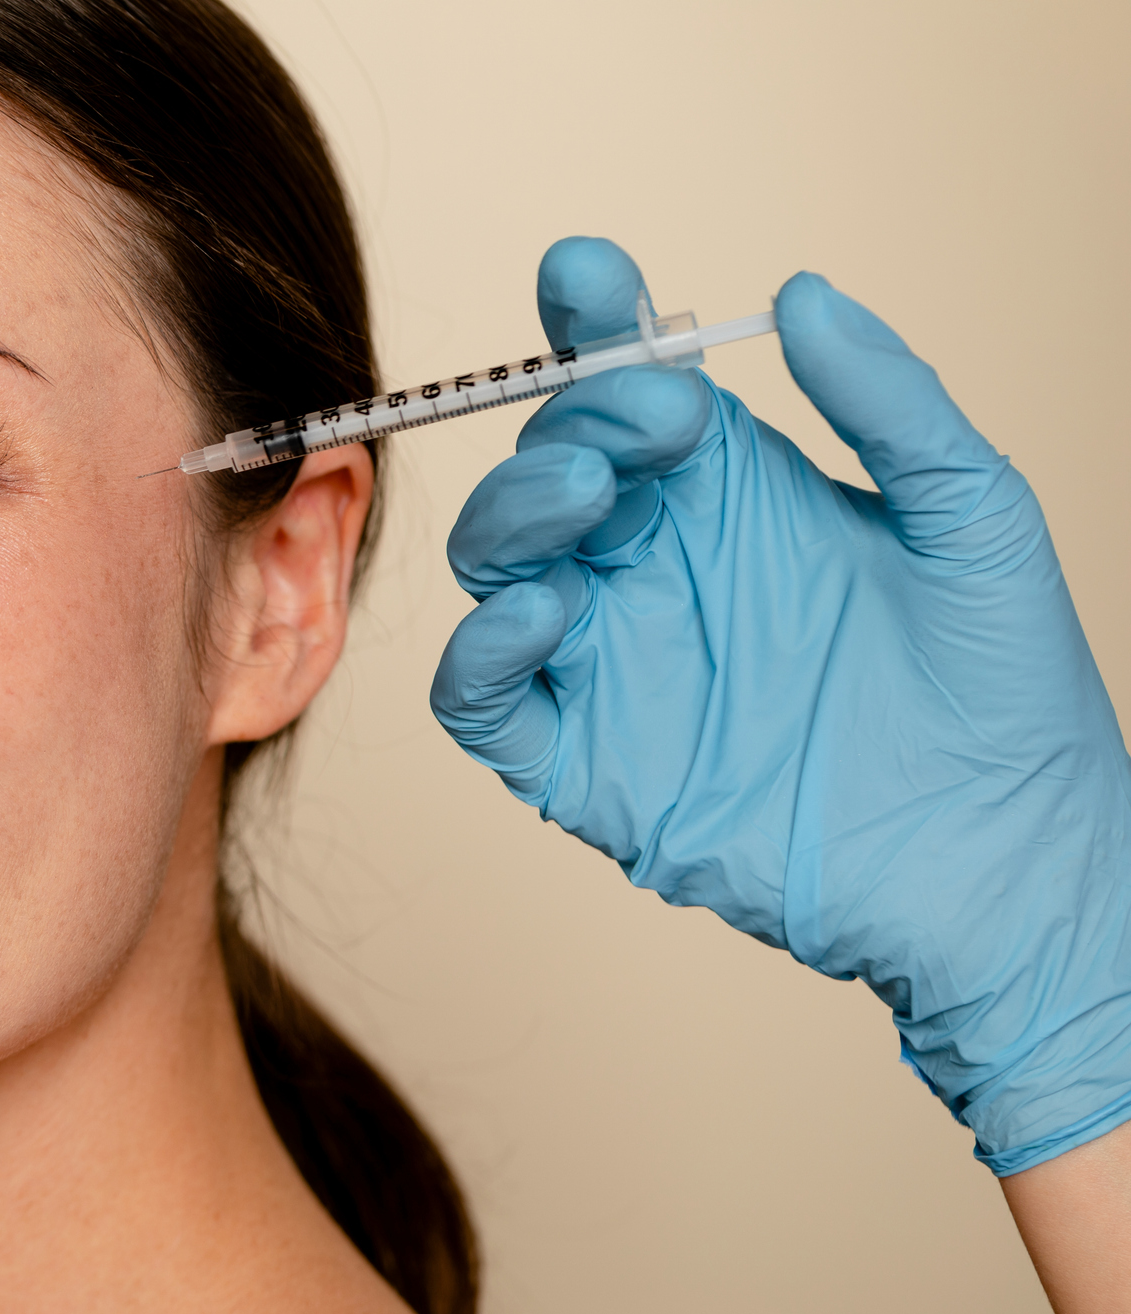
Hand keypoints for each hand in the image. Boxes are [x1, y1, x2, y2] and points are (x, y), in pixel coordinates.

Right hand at [431, 236, 1130, 1173]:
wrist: (1007, 866)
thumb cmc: (1003, 694)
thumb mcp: (971, 514)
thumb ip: (890, 400)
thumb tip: (798, 294)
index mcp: (728, 497)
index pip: (625, 389)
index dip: (590, 324)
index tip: (586, 273)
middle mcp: (653, 567)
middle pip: (547, 464)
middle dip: (574, 421)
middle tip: (657, 425)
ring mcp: (609, 661)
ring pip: (495, 561)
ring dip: (513, 510)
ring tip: (586, 495)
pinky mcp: (581, 760)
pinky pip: (481, 697)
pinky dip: (483, 647)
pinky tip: (549, 614)